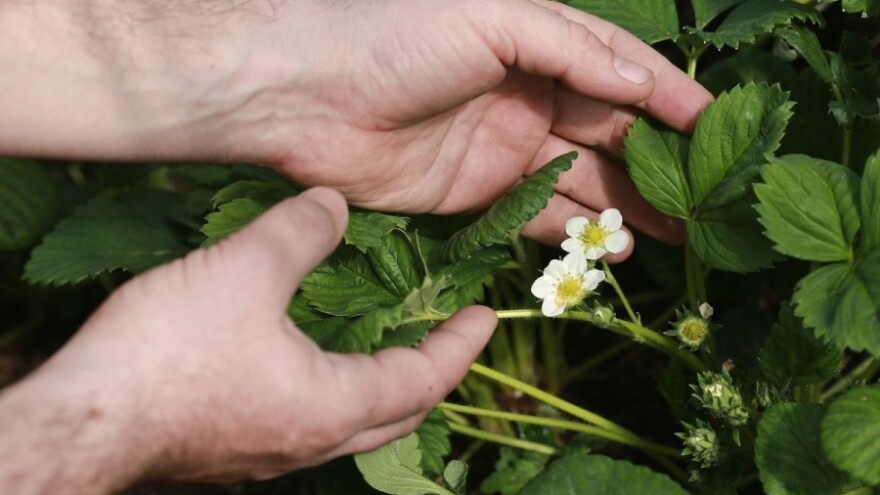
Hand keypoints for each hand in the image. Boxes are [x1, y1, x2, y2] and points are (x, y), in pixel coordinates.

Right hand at [0, 188, 496, 491]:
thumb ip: (300, 232)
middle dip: (432, 376)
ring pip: (353, 426)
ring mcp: (271, 453)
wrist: (82, 421)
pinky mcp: (234, 449)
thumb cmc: (170, 355)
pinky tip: (308, 362)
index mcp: (332, 406)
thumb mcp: (246, 271)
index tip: (485, 318)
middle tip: (449, 339)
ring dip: (383, 389)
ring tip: (389, 347)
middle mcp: (310, 441)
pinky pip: (308, 424)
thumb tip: (333, 204)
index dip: (460, 346)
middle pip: (398, 416)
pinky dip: (334, 393)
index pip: (423, 380)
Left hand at [221, 0, 713, 252]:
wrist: (306, 94)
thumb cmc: (395, 35)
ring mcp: (502, 148)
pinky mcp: (473, 194)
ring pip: (579, 181)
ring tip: (672, 233)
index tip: (717, 126)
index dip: (669, 96)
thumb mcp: (493, 17)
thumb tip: (641, 83)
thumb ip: (570, 50)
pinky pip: (535, 216)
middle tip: (705, 199)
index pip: (620, 69)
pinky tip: (611, 249)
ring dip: (624, 206)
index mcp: (537, 43)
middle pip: (608, 132)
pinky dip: (572, 232)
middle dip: (656, 163)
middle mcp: (527, 95)